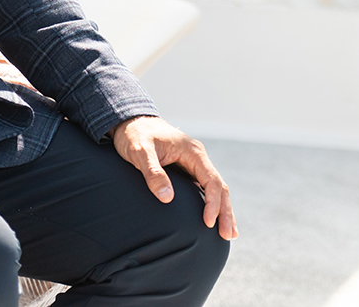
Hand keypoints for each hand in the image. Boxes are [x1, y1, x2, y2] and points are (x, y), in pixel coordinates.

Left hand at [111, 116, 236, 239]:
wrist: (129, 122)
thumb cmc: (134, 136)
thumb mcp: (140, 152)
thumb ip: (153, 173)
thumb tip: (168, 198)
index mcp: (192, 152)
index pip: (212, 180)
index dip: (213, 203)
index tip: (207, 223)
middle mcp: (197, 158)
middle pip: (219, 187)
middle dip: (225, 212)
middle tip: (228, 236)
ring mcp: (193, 164)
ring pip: (215, 189)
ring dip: (222, 210)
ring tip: (228, 233)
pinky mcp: (186, 170)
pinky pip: (204, 188)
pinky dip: (212, 204)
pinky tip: (213, 219)